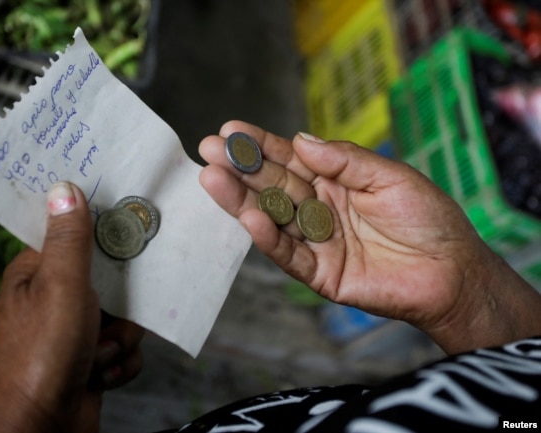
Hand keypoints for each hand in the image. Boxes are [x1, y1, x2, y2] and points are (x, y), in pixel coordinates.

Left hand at [0, 182, 142, 432]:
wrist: (41, 429)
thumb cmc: (43, 353)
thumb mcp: (60, 285)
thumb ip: (69, 239)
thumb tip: (63, 187)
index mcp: (37, 272)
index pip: (75, 236)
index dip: (103, 233)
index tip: (131, 230)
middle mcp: (54, 298)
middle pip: (110, 278)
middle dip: (122, 304)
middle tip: (112, 316)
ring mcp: (73, 331)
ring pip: (124, 315)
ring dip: (121, 338)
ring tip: (100, 353)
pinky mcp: (89, 359)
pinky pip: (124, 347)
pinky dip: (119, 362)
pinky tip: (101, 373)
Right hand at [200, 121, 540, 353]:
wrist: (453, 272)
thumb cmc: (429, 219)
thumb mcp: (390, 176)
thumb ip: (344, 160)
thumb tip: (300, 140)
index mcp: (335, 182)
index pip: (290, 160)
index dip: (261, 145)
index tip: (231, 130)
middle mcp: (319, 209)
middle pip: (272, 186)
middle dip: (240, 168)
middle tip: (209, 150)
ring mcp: (317, 242)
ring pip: (272, 218)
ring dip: (241, 200)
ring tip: (213, 179)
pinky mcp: (320, 274)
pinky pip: (288, 254)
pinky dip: (268, 238)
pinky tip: (248, 217)